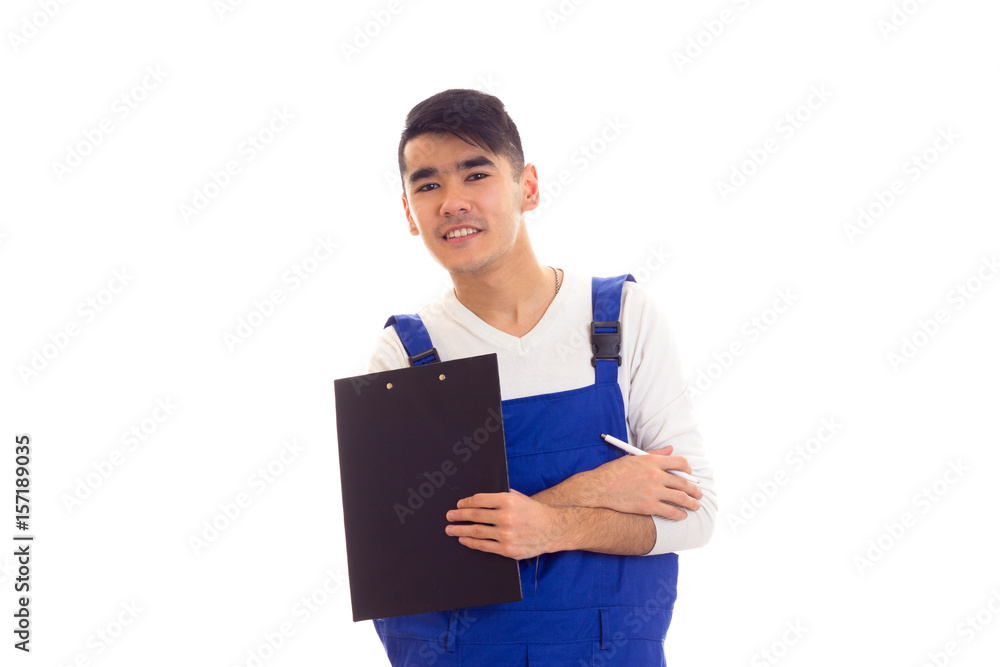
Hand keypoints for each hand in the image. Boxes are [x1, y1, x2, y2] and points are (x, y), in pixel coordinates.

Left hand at [445, 489, 564, 559]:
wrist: (551, 529)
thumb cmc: (532, 511)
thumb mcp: (518, 497)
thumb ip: (499, 497)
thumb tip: (475, 500)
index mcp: (508, 501)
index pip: (479, 501)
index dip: (466, 503)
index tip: (459, 505)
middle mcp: (506, 517)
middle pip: (475, 516)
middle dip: (459, 516)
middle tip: (449, 516)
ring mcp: (506, 535)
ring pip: (477, 532)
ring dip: (460, 530)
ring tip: (450, 529)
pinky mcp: (508, 550)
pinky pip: (484, 546)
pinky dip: (471, 542)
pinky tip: (463, 539)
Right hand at [586, 445, 702, 519]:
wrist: (599, 488)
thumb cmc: (613, 472)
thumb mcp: (633, 457)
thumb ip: (654, 454)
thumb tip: (670, 449)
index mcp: (652, 461)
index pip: (680, 462)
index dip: (688, 469)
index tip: (690, 475)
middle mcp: (656, 475)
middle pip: (683, 482)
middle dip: (694, 489)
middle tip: (698, 494)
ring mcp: (653, 491)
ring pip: (681, 498)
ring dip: (691, 503)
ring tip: (696, 506)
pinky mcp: (648, 506)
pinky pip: (670, 511)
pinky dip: (679, 514)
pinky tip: (682, 516)